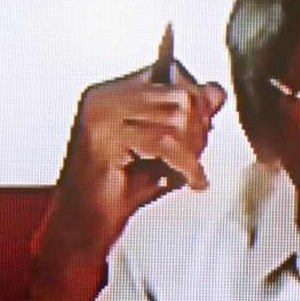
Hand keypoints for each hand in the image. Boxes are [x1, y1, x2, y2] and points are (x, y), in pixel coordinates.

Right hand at [48, 61, 225, 256]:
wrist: (83, 224)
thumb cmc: (120, 191)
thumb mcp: (164, 150)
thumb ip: (188, 120)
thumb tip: (216, 92)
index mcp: (113, 93)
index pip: (171, 76)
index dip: (197, 103)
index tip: (204, 130)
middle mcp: (104, 98)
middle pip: (179, 95)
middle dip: (199, 130)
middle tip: (195, 158)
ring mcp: (102, 115)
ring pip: (176, 119)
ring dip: (193, 151)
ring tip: (188, 171)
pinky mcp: (106, 137)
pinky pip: (164, 143)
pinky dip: (186, 165)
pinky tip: (191, 180)